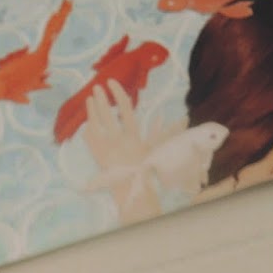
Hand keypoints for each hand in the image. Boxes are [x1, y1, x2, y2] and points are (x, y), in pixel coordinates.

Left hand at [80, 81, 161, 222]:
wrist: (132, 191)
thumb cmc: (148, 169)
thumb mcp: (157, 150)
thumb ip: (166, 132)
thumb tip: (184, 118)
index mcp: (134, 137)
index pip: (126, 109)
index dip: (118, 94)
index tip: (111, 82)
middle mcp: (118, 142)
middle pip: (107, 116)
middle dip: (101, 100)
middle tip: (95, 86)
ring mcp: (106, 150)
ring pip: (96, 126)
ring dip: (92, 111)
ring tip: (89, 98)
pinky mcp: (98, 157)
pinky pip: (90, 140)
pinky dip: (89, 129)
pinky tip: (87, 121)